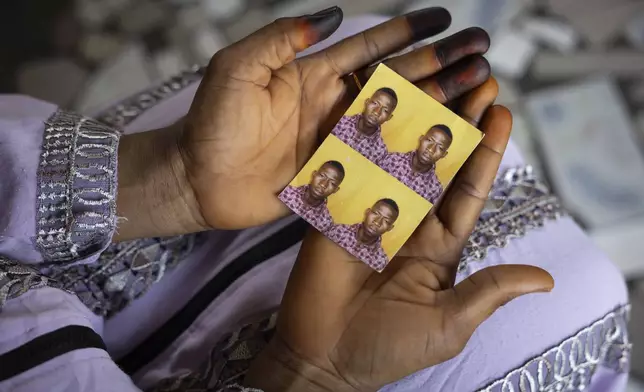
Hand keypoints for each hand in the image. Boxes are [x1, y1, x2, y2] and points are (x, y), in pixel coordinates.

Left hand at [116, 6, 494, 239]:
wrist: (195, 179)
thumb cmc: (210, 121)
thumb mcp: (237, 68)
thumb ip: (279, 40)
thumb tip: (330, 15)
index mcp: (313, 74)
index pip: (370, 48)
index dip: (407, 33)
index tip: (444, 21)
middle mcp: (333, 105)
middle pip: (397, 82)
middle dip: (440, 67)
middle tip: (481, 55)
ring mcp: (338, 141)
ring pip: (398, 120)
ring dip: (438, 106)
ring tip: (478, 93)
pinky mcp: (337, 175)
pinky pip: (382, 162)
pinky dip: (414, 154)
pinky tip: (445, 147)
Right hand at [245, 80, 554, 391]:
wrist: (325, 361)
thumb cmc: (389, 349)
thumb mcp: (449, 323)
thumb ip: (489, 291)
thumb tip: (544, 279)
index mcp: (438, 246)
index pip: (467, 191)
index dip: (485, 153)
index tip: (502, 113)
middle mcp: (408, 222)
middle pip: (437, 164)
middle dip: (458, 123)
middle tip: (477, 83)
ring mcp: (371, 214)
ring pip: (398, 158)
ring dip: (417, 121)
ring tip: (438, 81)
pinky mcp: (336, 213)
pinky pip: (353, 171)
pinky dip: (363, 138)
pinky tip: (378, 106)